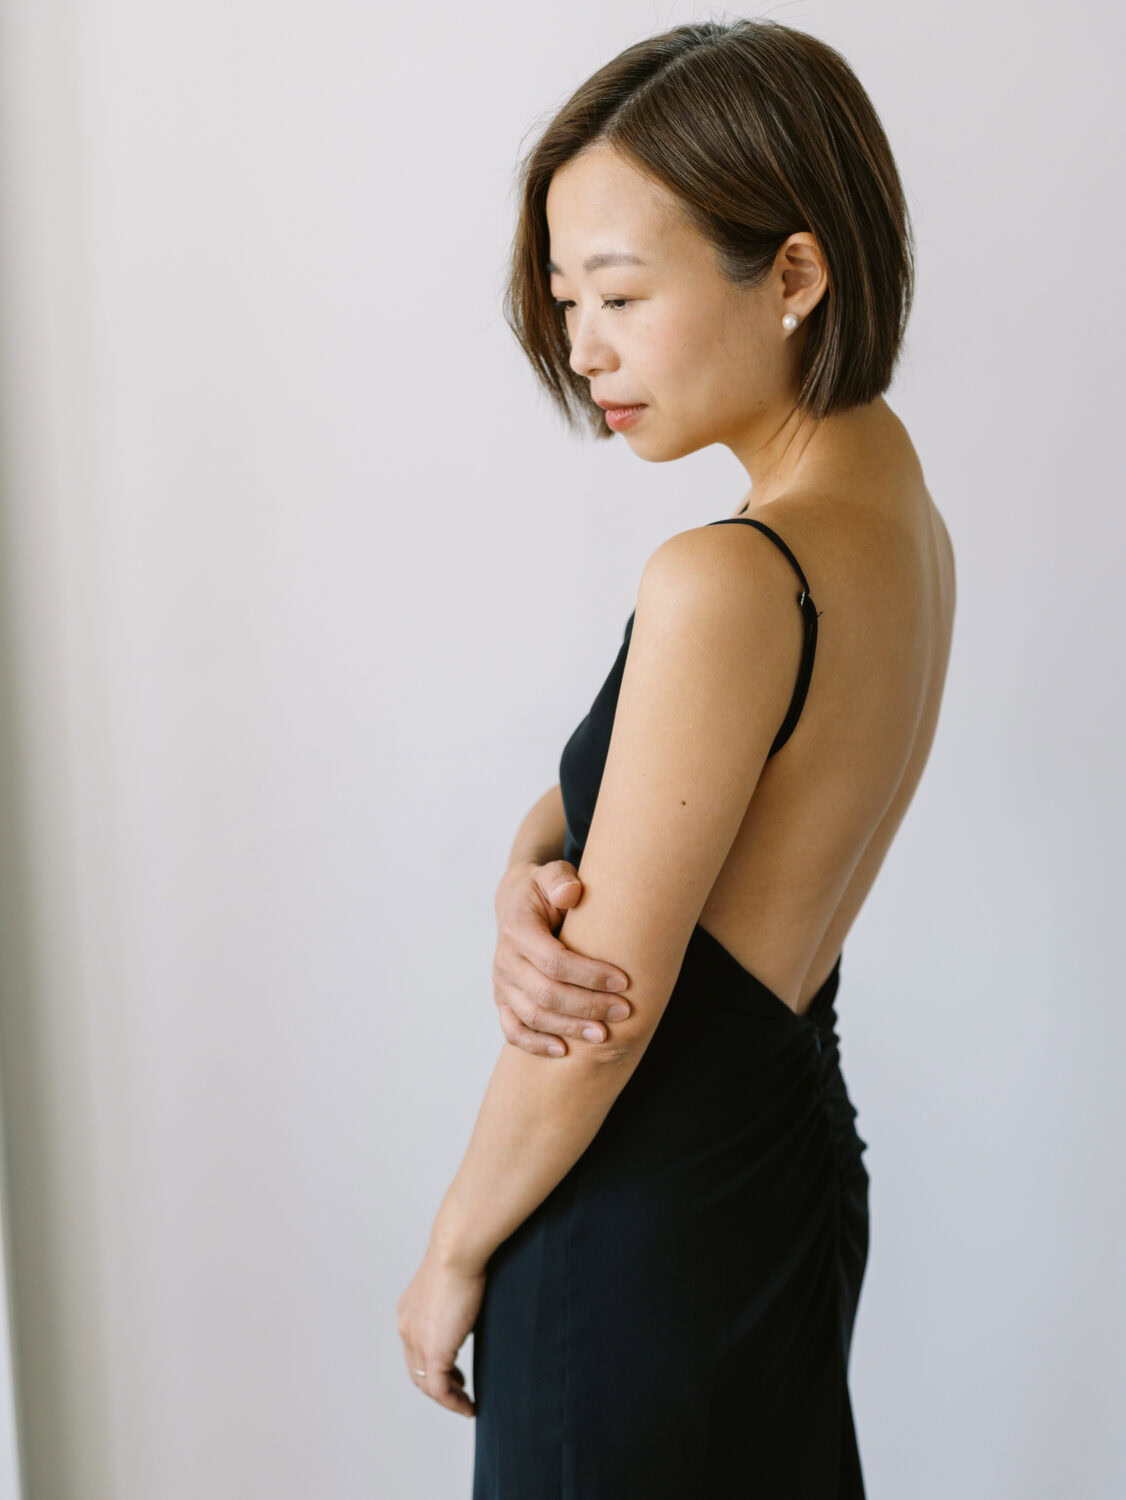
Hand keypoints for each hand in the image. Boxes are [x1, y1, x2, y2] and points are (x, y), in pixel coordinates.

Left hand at [396, 1245, 484, 1417]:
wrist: (456, 1252)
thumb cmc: (461, 1257)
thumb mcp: (452, 1284)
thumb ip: (454, 1302)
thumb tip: (469, 1311)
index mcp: (408, 1311)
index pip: (415, 1349)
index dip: (432, 1365)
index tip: (453, 1372)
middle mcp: (406, 1328)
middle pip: (418, 1371)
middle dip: (438, 1384)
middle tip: (459, 1389)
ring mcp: (417, 1342)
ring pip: (427, 1384)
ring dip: (447, 1398)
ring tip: (465, 1404)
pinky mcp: (434, 1352)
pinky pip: (440, 1390)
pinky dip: (453, 1403)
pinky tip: (468, 1407)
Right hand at [492, 859, 631, 1057]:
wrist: (518, 903)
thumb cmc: (545, 891)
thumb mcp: (552, 874)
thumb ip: (561, 879)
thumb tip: (571, 893)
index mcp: (518, 928)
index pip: (554, 960)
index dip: (590, 975)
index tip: (624, 981)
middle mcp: (505, 959)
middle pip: (546, 994)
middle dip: (588, 1006)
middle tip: (624, 1011)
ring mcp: (502, 983)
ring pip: (532, 1016)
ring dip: (570, 1029)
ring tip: (604, 1035)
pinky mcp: (503, 1000)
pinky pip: (513, 1030)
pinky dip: (535, 1045)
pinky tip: (563, 1050)